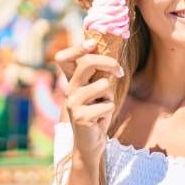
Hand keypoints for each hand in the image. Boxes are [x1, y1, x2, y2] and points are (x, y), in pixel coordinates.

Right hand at [55, 39, 123, 168]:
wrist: (91, 142)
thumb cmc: (97, 113)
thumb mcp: (98, 91)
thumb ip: (99, 75)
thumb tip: (110, 56)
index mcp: (72, 81)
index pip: (64, 58)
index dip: (77, 47)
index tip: (93, 43)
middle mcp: (69, 89)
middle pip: (87, 63)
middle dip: (109, 62)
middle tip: (120, 71)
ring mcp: (73, 103)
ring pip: (103, 85)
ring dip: (109, 96)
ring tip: (102, 105)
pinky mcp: (81, 116)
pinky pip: (108, 104)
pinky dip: (109, 110)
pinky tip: (99, 119)